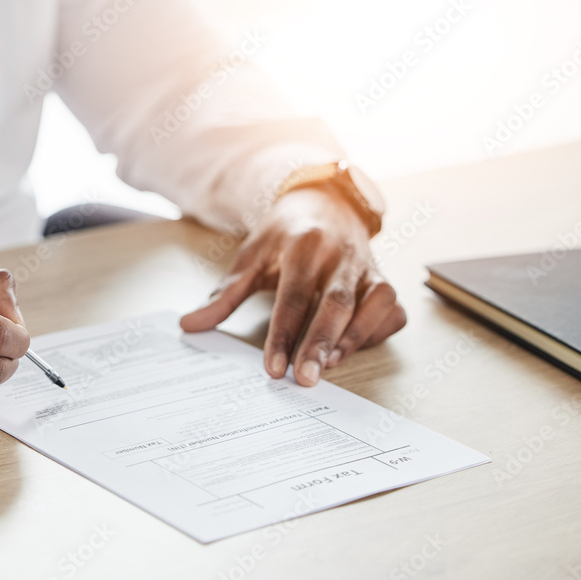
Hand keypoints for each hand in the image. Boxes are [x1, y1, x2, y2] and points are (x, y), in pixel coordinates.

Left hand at [180, 185, 405, 385]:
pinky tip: (355, 348)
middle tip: (306, 379)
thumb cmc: (285, 235)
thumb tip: (188, 325)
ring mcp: (368, 266)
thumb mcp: (251, 256)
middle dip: (321, 343)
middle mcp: (341, 254)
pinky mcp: (384, 279)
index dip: (283, 335)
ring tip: (331, 365)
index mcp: (304, 245)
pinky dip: (378, 331)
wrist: (324, 202)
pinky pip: (391, 309)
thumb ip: (224, 294)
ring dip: (355, 337)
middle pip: (336, 303)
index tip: (273, 369)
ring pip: (374, 303)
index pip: (293, 296)